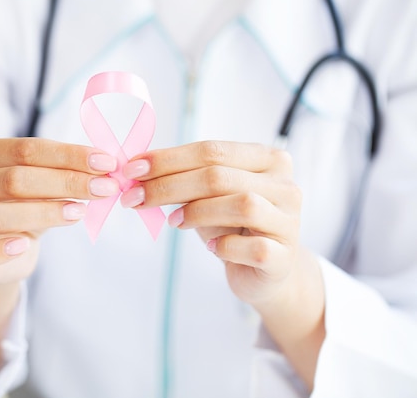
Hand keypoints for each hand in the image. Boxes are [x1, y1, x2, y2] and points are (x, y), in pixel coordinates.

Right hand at [0, 138, 118, 284]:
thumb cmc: (20, 210)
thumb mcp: (38, 186)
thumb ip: (61, 173)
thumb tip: (104, 167)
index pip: (24, 150)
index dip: (67, 155)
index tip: (106, 163)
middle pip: (12, 180)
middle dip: (64, 182)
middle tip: (104, 188)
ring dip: (42, 213)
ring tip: (78, 212)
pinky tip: (25, 246)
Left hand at [120, 140, 302, 304]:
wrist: (265, 270)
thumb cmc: (233, 226)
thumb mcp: (208, 196)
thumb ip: (183, 178)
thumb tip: (137, 171)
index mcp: (267, 159)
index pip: (212, 150)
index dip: (168, 159)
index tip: (132, 171)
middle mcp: (284, 185)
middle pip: (220, 176)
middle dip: (169, 185)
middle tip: (135, 198)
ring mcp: (289, 221)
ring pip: (242, 205)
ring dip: (197, 212)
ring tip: (173, 222)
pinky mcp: (284, 257)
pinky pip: (253, 247)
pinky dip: (226, 246)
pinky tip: (211, 247)